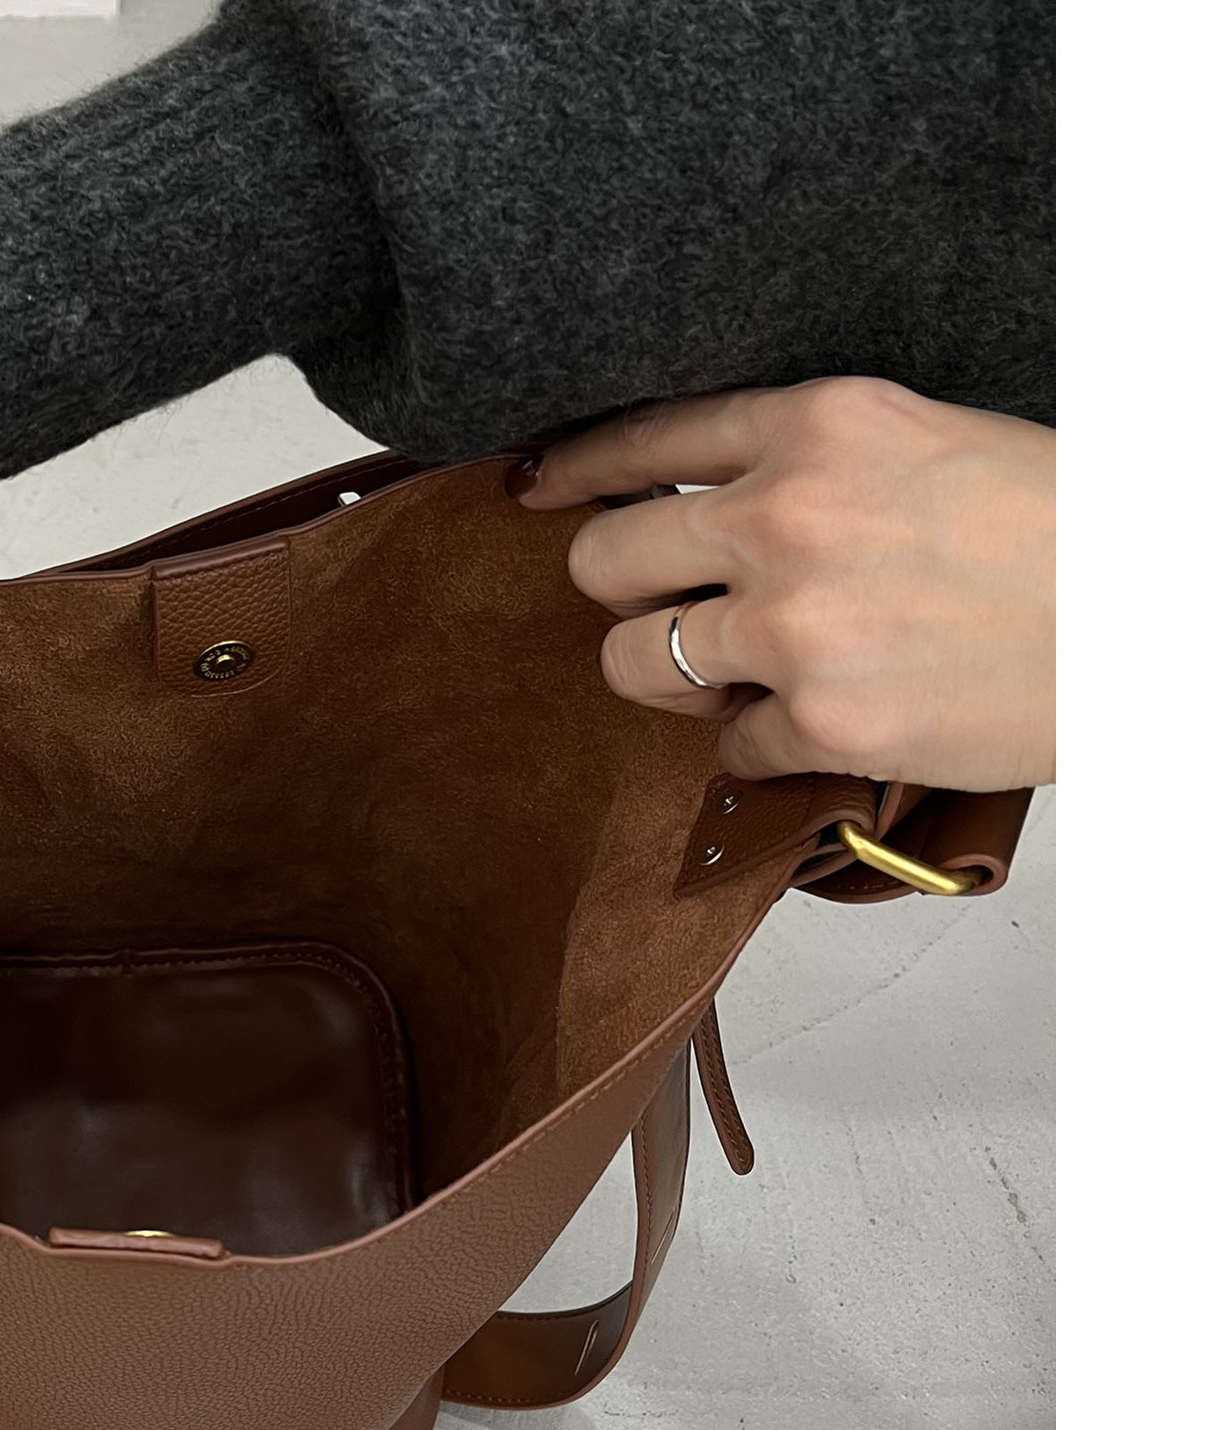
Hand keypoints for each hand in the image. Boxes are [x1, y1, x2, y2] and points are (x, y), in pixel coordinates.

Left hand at [513, 377, 1054, 790]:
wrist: (1148, 618)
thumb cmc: (1060, 530)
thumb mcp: (925, 441)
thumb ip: (808, 462)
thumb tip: (704, 505)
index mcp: (820, 425)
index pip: (643, 440)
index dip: (575, 472)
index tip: (540, 492)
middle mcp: (788, 518)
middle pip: (603, 560)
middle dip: (618, 585)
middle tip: (660, 601)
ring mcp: (797, 628)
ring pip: (633, 662)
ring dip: (667, 672)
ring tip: (730, 671)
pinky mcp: (821, 724)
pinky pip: (726, 749)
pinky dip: (762, 745)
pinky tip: (819, 719)